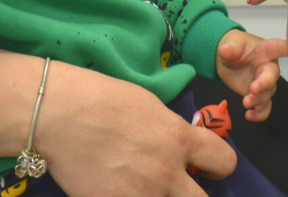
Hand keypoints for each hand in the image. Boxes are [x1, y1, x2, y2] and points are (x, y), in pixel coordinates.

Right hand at [37, 64, 235, 195]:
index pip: (225, 162)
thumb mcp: (151, 107)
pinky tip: (126, 191)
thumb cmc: (104, 99)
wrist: (62, 114)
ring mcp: (141, 196)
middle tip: (183, 188)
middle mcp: (167, 173)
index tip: (211, 167)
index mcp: (179, 139)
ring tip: (151, 188)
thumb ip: (172, 132)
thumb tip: (182, 147)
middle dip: (196, 195)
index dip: (221, 165)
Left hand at [215, 30, 287, 121]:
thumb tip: (225, 50)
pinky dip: (259, 114)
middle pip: (273, 76)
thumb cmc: (234, 46)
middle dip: (265, 83)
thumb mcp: (231, 43)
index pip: (278, 47)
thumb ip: (231, 47)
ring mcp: (265, 83)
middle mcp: (269, 67)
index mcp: (266, 50)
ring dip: (258, 99)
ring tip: (246, 102)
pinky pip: (264, 107)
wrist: (227, 59)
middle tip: (253, 88)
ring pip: (268, 93)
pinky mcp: (258, 96)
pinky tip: (249, 116)